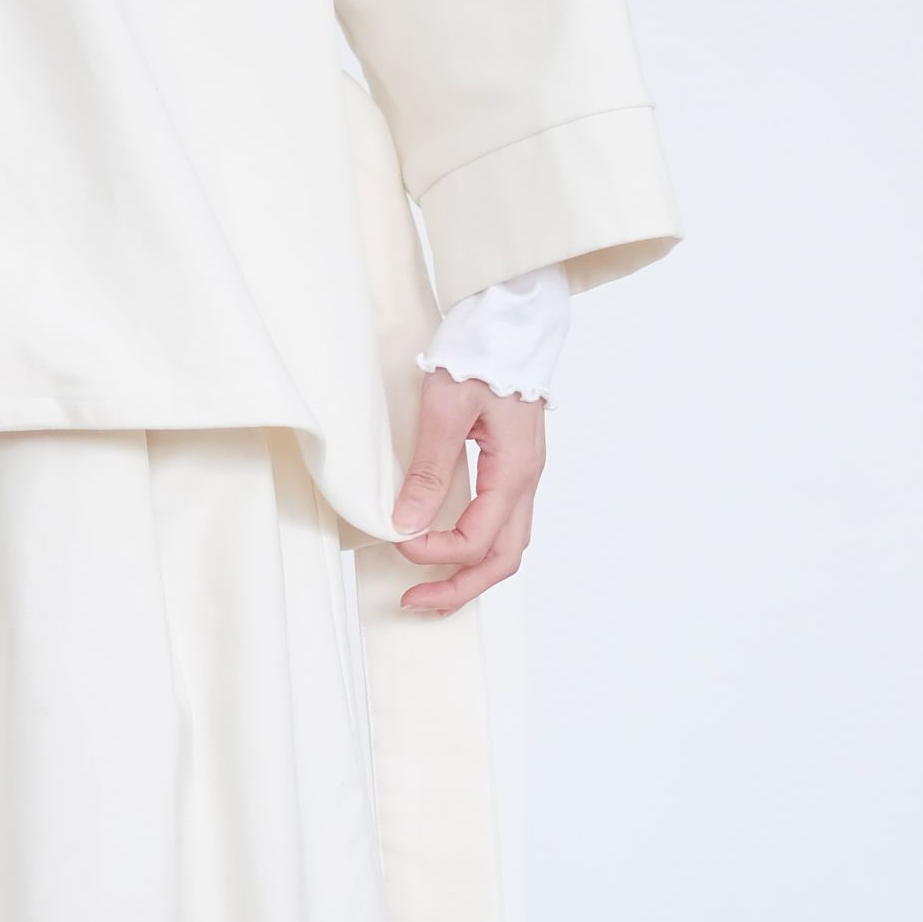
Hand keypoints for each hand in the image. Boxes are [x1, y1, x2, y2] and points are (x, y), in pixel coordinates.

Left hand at [390, 371, 545, 613]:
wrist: (509, 320)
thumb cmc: (481, 352)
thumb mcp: (446, 408)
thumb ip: (429, 469)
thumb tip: (409, 524)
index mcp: (515, 470)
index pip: (477, 539)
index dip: (435, 552)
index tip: (397, 542)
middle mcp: (525, 480)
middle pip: (502, 559)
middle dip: (458, 588)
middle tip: (413, 602)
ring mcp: (522, 477)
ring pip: (505, 547)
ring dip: (468, 575)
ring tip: (428, 592)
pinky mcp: (511, 469)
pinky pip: (500, 525)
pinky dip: (474, 550)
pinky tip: (446, 553)